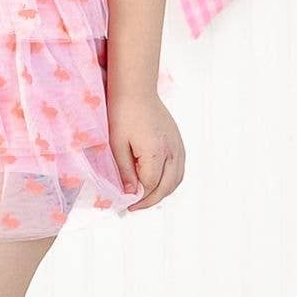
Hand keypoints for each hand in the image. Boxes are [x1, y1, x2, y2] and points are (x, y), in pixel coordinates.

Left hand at [107, 90, 184, 209]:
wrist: (136, 89)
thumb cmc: (123, 113)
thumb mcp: (117, 144)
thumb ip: (125, 171)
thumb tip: (132, 193)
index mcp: (155, 152)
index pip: (150, 185)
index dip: (138, 198)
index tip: (126, 204)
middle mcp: (172, 151)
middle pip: (166, 187)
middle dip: (151, 200)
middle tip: (134, 206)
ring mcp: (178, 146)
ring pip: (176, 180)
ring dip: (162, 192)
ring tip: (145, 197)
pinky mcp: (178, 141)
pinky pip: (179, 168)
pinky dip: (170, 180)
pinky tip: (157, 181)